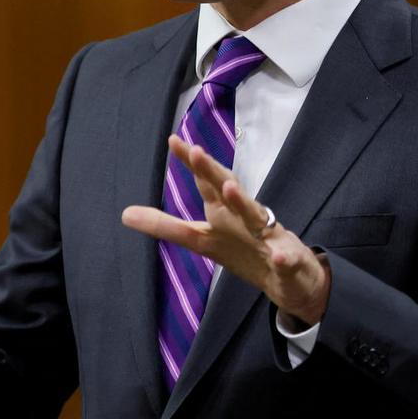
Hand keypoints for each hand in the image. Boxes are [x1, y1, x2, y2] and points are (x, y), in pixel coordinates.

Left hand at [122, 135, 330, 324]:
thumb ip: (167, 226)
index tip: (174, 141)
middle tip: (196, 151)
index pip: (207, 183)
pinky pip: (286, 260)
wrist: (293, 278)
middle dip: (213, 172)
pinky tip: (279, 255)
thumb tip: (124, 214)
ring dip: (243, 203)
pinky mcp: (288, 263)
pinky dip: (283, 257)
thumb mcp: (203, 238)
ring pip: (256, 218)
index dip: (192, 163)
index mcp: (225, 212)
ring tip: (230, 189)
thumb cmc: (246, 247)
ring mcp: (269, 238)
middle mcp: (246, 218)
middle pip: (228, 192)